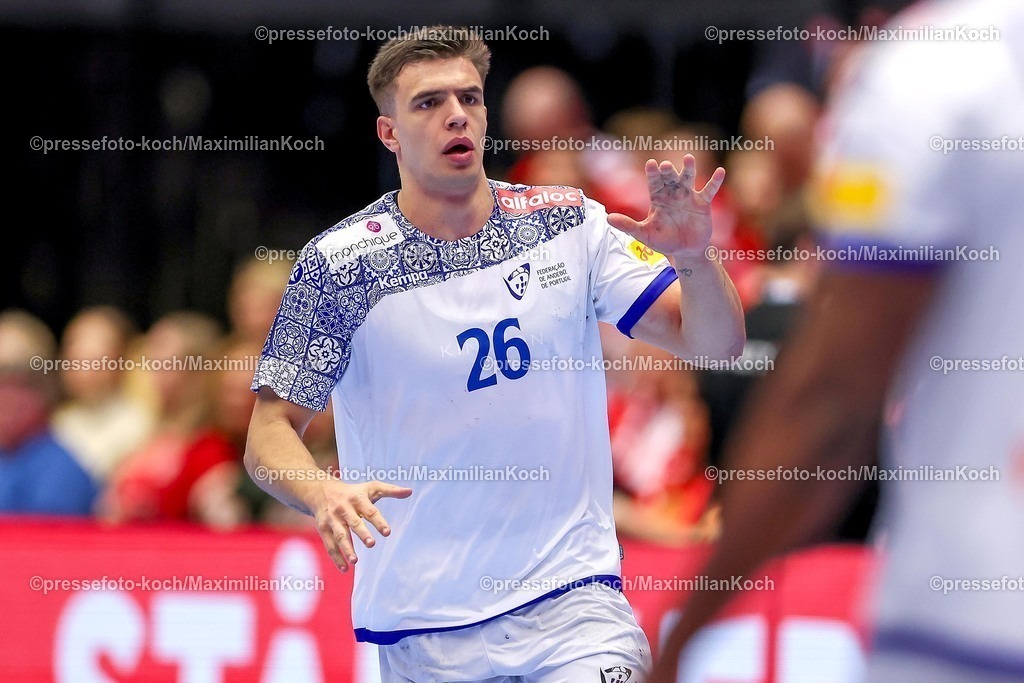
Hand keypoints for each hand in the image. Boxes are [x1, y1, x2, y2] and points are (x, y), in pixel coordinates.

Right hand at [313, 480, 412, 571]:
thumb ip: (391, 490)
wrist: (321, 491)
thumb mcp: (371, 487)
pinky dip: (336, 557)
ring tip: (355, 561)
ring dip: (346, 549)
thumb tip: (410, 492)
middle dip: (362, 533)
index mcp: (358, 499)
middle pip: (354, 522)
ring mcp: (332, 519)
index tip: (387, 533)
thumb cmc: (353, 492)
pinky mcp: (323, 529)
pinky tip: (344, 569)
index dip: (379, 521)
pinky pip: (329, 544)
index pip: (370, 511)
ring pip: (340, 535)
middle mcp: (344, 509)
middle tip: (371, 544)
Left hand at [607, 155, 724, 258]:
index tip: (650, 164)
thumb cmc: (664, 241)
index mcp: (658, 198)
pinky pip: (709, 190)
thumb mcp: (644, 234)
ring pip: (688, 179)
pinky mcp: (703, 203)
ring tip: (688, 158)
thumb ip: (628, 225)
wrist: (685, 251)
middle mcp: (673, 193)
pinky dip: (715, 181)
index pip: (654, 183)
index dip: (653, 174)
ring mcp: (688, 196)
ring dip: (688, 169)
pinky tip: (721, 171)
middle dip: (668, 172)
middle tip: (666, 165)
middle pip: (670, 178)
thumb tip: (608, 218)